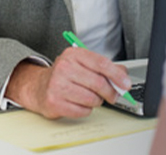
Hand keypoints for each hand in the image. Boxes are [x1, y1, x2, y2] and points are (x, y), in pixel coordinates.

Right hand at [8, 47, 131, 118]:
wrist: (39, 87)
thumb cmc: (66, 75)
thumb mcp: (84, 64)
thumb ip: (106, 68)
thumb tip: (124, 78)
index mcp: (74, 55)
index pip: (101, 64)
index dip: (117, 75)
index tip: (126, 84)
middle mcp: (64, 68)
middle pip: (98, 83)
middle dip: (110, 92)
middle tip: (113, 96)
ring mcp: (57, 85)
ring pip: (92, 99)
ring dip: (97, 101)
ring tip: (91, 97)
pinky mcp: (54, 102)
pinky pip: (83, 111)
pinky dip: (86, 110)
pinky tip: (80, 103)